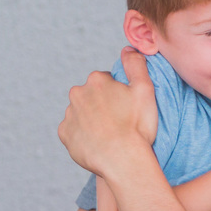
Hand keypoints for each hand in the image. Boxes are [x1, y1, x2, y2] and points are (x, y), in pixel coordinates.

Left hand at [58, 47, 157, 175]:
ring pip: (81, 112)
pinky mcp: (65, 134)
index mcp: (96, 80)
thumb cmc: (137, 126)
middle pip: (91, 95)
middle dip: (101, 104)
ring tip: (108, 134)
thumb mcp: (145, 89)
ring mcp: (69, 115)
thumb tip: (128, 49)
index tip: (126, 107)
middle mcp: (78, 94)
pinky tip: (96, 142)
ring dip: (91, 119)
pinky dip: (82, 135)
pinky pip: (72, 131)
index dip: (118, 94)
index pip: (106, 81)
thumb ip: (135, 65)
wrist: (122, 160)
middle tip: (118, 121)